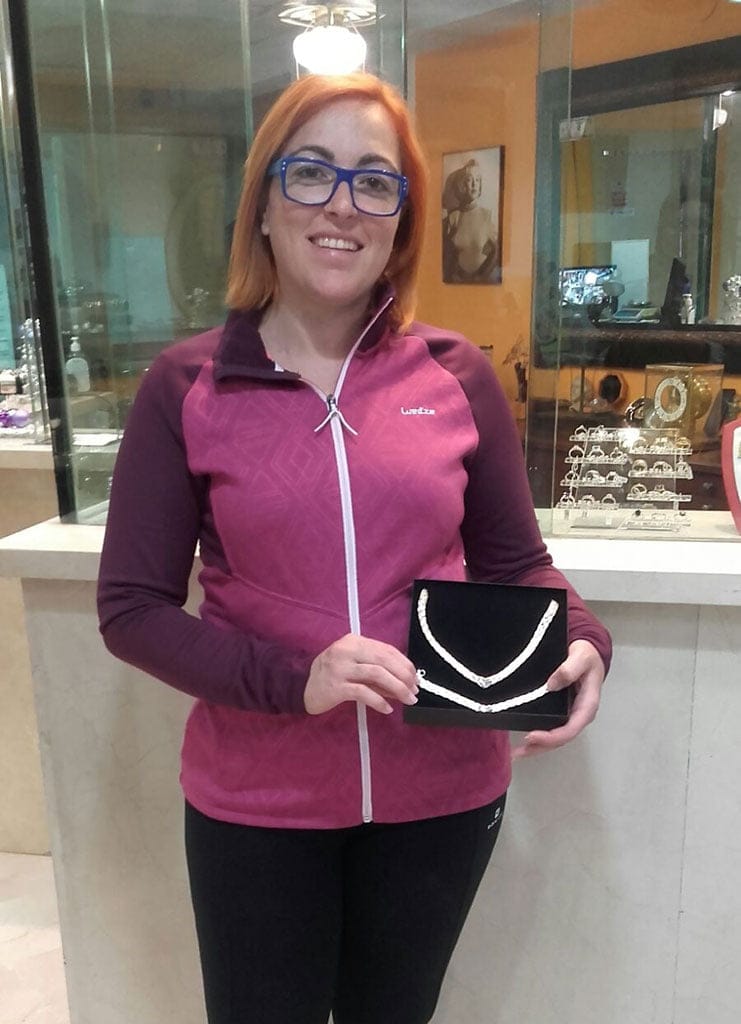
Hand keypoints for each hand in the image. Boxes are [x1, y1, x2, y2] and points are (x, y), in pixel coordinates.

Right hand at [305, 634, 418, 715]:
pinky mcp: (336, 686)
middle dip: (404, 676)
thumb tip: (404, 681)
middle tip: (415, 691)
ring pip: (377, 674)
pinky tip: (387, 709)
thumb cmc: (332, 675)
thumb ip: (376, 669)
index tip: (416, 678)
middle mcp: (347, 650)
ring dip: (397, 688)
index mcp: (354, 641)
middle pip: (384, 660)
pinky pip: (364, 693)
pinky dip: (379, 701)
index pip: (386, 649)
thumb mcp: (353, 664)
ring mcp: (340, 668)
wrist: (302, 687)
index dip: (405, 664)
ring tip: (407, 699)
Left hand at [511, 639, 604, 758]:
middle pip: (560, 738)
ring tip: (516, 753)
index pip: (570, 728)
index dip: (552, 736)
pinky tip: (523, 741)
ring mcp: (570, 714)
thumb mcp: (582, 657)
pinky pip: (550, 727)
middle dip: (540, 747)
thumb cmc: (587, 655)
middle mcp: (579, 714)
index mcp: (587, 705)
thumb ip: (569, 669)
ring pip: (555, 737)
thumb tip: (552, 684)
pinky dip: (538, 736)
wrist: (588, 651)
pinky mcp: (561, 711)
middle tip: (517, 752)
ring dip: (537, 747)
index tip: (531, 735)